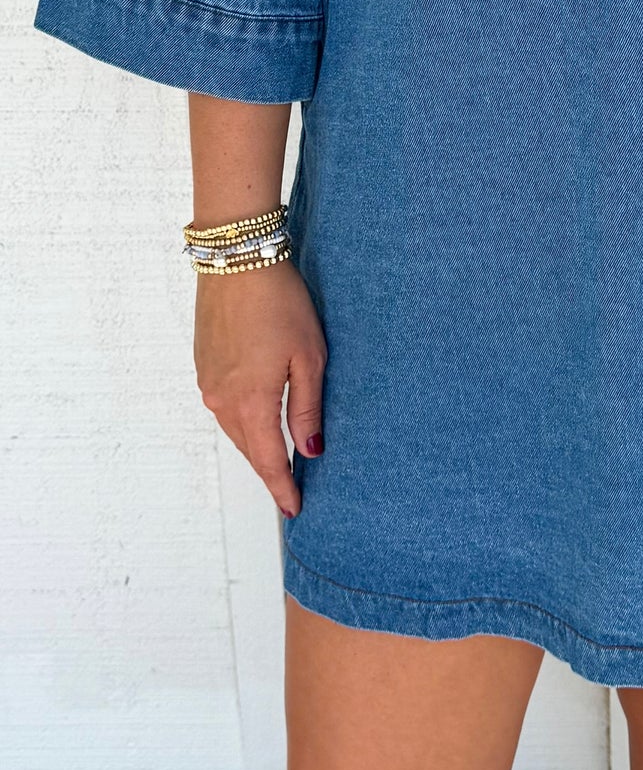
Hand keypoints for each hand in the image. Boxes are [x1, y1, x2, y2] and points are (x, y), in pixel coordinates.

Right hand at [193, 259, 326, 517]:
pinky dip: (242, 421)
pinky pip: (224, 407)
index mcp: (250, 402)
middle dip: (270, 471)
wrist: (238, 261)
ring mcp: (208, 383)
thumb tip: (311, 451)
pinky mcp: (204, 366)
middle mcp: (221, 400)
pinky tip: (259, 419)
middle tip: (291, 490)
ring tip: (280, 459)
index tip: (294, 508)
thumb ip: (308, 408)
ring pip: (234, 429)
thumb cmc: (280, 302)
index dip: (282, 488)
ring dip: (256, 445)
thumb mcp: (309, 356)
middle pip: (249, 449)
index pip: (268, 460)